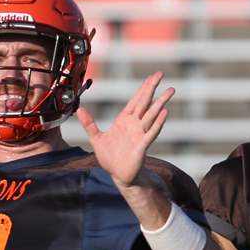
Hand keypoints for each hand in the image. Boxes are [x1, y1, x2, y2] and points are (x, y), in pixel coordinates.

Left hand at [75, 72, 174, 187]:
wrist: (118, 176)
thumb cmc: (109, 158)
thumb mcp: (96, 139)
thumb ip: (89, 124)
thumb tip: (79, 110)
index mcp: (124, 121)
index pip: (135, 101)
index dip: (142, 88)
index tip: (151, 77)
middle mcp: (134, 125)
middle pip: (145, 103)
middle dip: (152, 88)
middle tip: (161, 74)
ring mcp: (139, 134)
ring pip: (151, 115)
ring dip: (160, 102)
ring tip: (170, 90)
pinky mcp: (142, 146)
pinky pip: (151, 133)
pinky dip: (158, 123)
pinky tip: (164, 112)